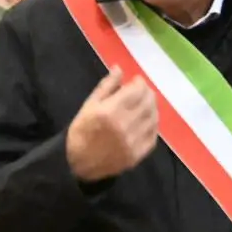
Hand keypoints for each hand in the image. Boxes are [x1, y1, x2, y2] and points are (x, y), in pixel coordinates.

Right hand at [65, 68, 157, 182]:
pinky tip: (147, 121)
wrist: (78, 162)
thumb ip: (106, 86)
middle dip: (147, 93)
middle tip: (142, 91)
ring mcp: (133, 141)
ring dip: (152, 107)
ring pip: (153, 118)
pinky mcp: (138, 154)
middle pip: (148, 102)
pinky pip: (153, 135)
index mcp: (110, 111)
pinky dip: (153, 125)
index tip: (136, 81)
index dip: (139, 82)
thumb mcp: (89, 105)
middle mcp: (124, 125)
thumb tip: (119, 68)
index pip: (136, 91)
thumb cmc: (81, 130)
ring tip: (145, 105)